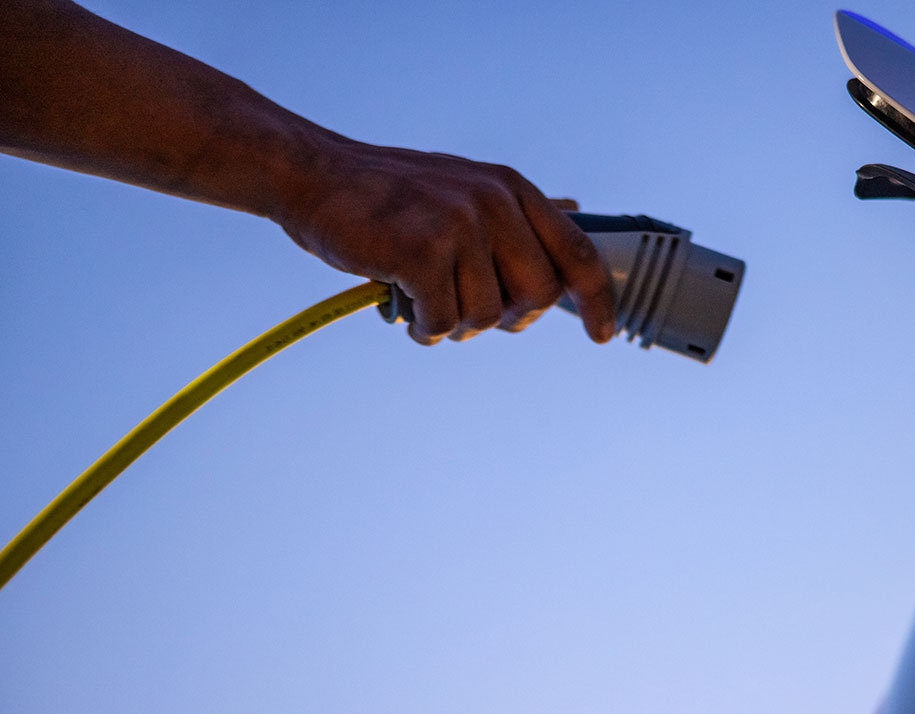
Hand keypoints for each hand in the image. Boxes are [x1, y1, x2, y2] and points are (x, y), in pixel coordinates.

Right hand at [276, 140, 615, 345]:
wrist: (313, 176)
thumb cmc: (389, 193)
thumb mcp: (464, 186)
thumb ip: (517, 210)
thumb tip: (575, 208)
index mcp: (512, 189)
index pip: (577, 252)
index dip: (597, 300)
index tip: (601, 335)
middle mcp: (495, 203)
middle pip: (538, 297)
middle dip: (506, 318)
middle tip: (467, 311)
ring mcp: (460, 225)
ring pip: (486, 316)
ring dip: (453, 324)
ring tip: (423, 300)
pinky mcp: (423, 252)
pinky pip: (444, 323)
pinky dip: (424, 327)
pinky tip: (404, 306)